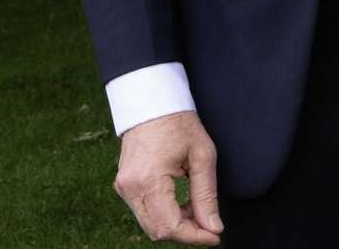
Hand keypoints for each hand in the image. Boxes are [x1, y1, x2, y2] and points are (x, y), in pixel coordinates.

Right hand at [115, 111, 221, 244]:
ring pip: (150, 224)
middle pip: (157, 230)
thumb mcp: (202, 157)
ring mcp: (123, 187)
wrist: (153, 103)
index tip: (215, 236)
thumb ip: (206, 196)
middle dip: (186, 233)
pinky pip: (144, 212)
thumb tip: (213, 228)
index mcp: (148, 180)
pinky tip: (183, 203)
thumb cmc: (180, 124)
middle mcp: (130, 188)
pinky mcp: (124, 185)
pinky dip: (165, 214)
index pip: (169, 226)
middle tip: (210, 225)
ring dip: (176, 224)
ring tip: (198, 209)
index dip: (194, 237)